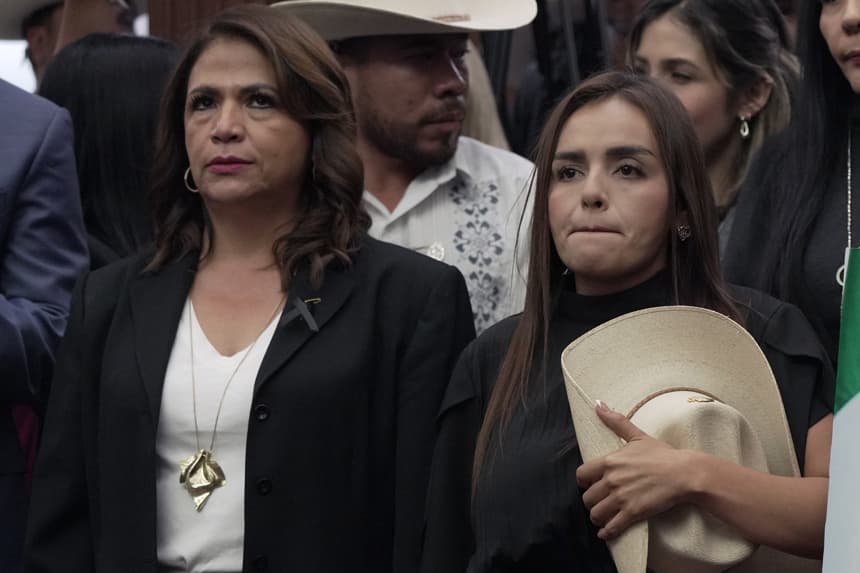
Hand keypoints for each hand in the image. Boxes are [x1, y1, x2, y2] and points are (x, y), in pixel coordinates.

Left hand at [575, 401, 696, 540]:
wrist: (684, 473)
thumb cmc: (663, 454)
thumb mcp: (637, 436)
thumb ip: (616, 422)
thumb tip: (598, 404)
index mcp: (610, 461)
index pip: (581, 475)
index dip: (583, 482)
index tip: (590, 485)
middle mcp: (611, 480)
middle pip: (587, 497)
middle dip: (591, 501)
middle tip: (599, 503)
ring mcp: (621, 498)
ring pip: (596, 513)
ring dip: (598, 517)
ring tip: (603, 517)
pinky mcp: (633, 513)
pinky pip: (611, 527)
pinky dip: (607, 532)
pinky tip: (607, 533)